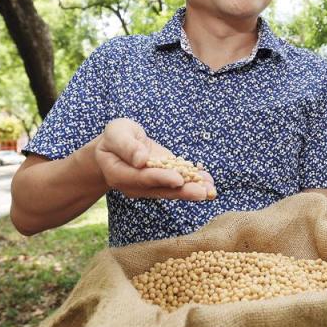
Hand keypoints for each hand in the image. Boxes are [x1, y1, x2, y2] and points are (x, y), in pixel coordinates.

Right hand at [95, 118, 214, 200]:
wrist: (117, 147)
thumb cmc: (115, 137)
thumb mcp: (116, 133)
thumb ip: (126, 145)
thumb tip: (141, 159)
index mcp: (120, 174)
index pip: (142, 177)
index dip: (161, 178)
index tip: (178, 179)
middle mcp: (136, 186)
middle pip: (161, 189)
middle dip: (183, 191)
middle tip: (203, 192)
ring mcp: (151, 186)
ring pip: (173, 190)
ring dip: (193, 189)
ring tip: (211, 190)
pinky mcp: (163, 180)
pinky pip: (179, 183)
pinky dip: (195, 182)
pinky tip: (209, 182)